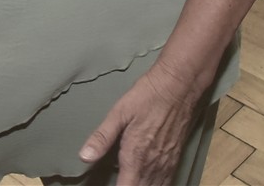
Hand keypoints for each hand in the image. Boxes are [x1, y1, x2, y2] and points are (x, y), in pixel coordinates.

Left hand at [79, 63, 201, 184]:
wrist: (179, 86)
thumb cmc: (147, 97)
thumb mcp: (119, 113)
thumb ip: (102, 137)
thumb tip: (84, 157)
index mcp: (135, 156)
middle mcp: (153, 165)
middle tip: (119, 181)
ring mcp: (166, 163)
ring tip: (131, 181)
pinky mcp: (176, 158)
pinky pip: (167, 182)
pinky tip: (149, 182)